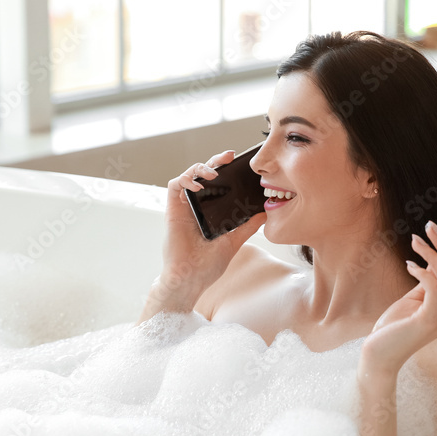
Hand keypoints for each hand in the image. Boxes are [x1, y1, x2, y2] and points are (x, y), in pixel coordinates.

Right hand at [160, 150, 267, 294]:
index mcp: (209, 211)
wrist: (192, 279)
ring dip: (200, 168)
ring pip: (188, 175)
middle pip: (203, 175)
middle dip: (215, 161)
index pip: (216, 183)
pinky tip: (199, 185)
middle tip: (229, 156)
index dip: (225, 169)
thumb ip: (247, 226)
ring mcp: (183, 207)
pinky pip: (174, 186)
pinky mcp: (172, 211)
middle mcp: (195, 206)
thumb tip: (264, 213)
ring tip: (215, 172)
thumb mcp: (234, 241)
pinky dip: (186, 180)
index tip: (238, 162)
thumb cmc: (208, 265)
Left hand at [361, 222, 436, 374]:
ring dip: (431, 254)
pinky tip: (409, 264)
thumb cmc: (394, 328)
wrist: (380, 356)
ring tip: (414, 240)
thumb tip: (432, 261)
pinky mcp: (427, 321)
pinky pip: (434, 289)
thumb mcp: (415, 300)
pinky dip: (423, 272)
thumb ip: (428, 284)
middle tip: (430, 226)